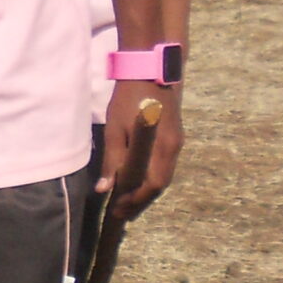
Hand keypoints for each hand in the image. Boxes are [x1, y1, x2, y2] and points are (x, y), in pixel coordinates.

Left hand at [98, 82, 182, 216]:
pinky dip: (151, 176)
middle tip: (121, 212)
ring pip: (164, 174)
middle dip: (141, 200)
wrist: (149, 70)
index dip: (137, 201)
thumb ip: (112, 160)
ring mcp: (177, 141)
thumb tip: (105, 189)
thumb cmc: (129, 99)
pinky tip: (136, 180)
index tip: (119, 211)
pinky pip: (164, 164)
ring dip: (146, 190)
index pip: (154, 185)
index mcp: (163, 147)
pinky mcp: (174, 135)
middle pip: (161, 183)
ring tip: (126, 201)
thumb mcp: (115, 130)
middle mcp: (175, 147)